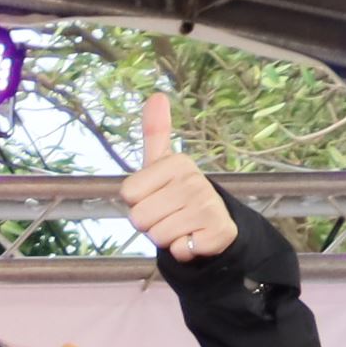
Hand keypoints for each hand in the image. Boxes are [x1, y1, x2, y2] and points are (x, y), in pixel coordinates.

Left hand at [117, 91, 240, 265]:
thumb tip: (156, 95)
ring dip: (164, 237)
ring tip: (181, 225)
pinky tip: (193, 239)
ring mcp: (208, 207)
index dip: (137, 201)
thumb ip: (155, 132)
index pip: (128, 193)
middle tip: (168, 215)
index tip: (156, 196)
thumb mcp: (162, 164)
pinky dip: (181, 251)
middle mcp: (194, 181)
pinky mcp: (216, 233)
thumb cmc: (176, 194)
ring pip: (156, 235)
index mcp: (177, 163)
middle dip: (149, 223)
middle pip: (139, 217)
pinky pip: (177, 250)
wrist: (212, 224)